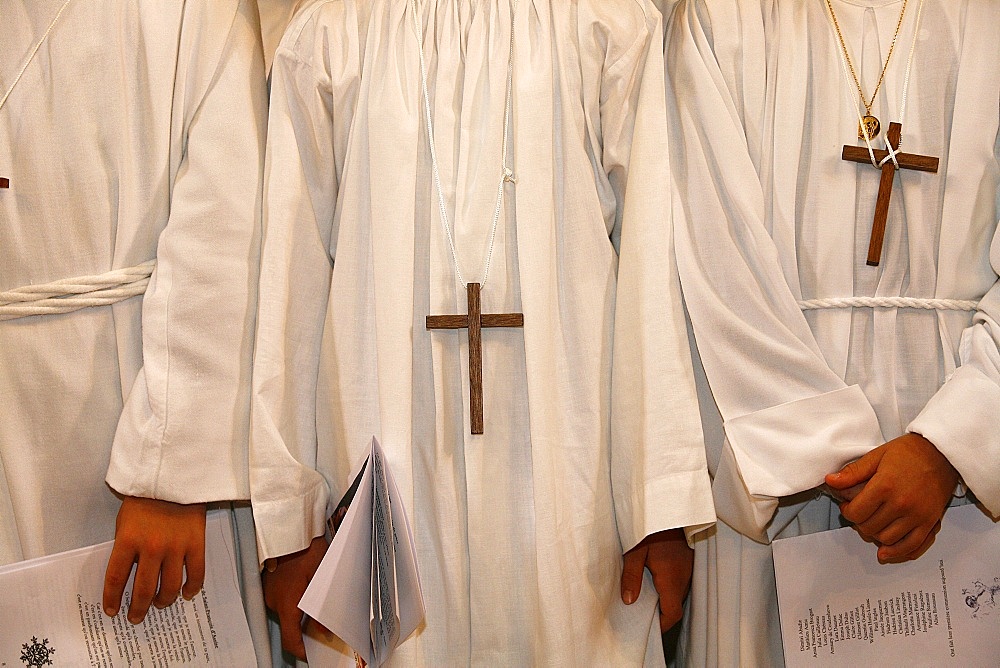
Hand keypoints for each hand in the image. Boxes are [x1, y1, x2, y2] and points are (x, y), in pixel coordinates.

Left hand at [103, 497, 206, 623]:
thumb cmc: (146, 498)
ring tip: (160, 604)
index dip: (113, 599)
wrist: (174, 476)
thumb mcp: (125, 521)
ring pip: (171, 587)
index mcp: (128, 540)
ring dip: (164, 601)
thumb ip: (126, 548)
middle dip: (138, 608)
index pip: (116, 579)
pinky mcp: (196, 543)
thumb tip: (128, 575)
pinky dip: (192, 588)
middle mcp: (151, 547)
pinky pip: (196, 574)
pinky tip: (187, 593)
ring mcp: (176, 547)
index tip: (112, 610)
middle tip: (136, 616)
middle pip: (144, 589)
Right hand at [263, 535, 328, 660]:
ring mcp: (269, 591)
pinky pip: (281, 598)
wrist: (290, 526)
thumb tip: (324, 631)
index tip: (310, 654)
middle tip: (322, 627)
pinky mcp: (268, 583)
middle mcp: (274, 600)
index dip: (301, 651)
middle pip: (289, 625)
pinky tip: (304, 588)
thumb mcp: (321, 578)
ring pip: (285, 611)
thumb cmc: (306, 547)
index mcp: (286, 603)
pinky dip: (292, 599)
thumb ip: (321, 609)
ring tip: (316, 603)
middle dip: (304, 629)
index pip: (290, 639)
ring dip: (299, 611)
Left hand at [621, 529, 693, 631]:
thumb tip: (628, 601)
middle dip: (660, 615)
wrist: (670, 506)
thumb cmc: (652, 527)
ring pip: (678, 594)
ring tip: (645, 599)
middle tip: (641, 615)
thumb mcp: (635, 550)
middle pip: (675, 606)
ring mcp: (689, 569)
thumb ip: (631, 576)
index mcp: (671, 579)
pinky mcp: (688, 561)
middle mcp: (684, 578)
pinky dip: (668, 588)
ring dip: (665, 600)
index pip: (672, 614)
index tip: (648, 628)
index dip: (661, 625)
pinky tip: (654, 581)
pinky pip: (680, 582)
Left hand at [826, 433, 958, 562]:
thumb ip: (853, 472)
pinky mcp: (930, 522)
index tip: (848, 506)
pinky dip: (897, 552)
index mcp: (885, 486)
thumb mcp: (876, 456)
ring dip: (875, 535)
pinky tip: (886, 552)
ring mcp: (917, 515)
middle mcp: (901, 504)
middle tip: (859, 513)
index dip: (847, 511)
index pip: (856, 513)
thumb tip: (831, 481)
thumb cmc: (909, 453)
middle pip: (869, 528)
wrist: (942, 453)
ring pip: (886, 539)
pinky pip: (912, 546)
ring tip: (873, 523)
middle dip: (859, 522)